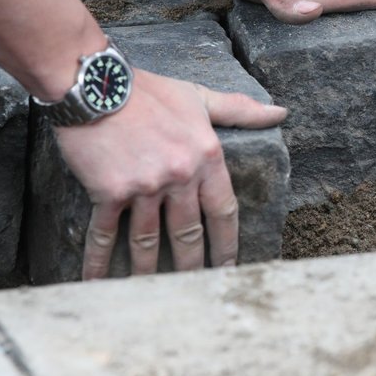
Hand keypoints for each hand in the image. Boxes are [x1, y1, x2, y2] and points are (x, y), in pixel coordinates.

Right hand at [54, 69, 287, 278]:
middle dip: (194, 264)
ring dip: (149, 271)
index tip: (229, 264)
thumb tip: (279, 113)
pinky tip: (98, 281)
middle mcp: (180, 176)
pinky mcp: (110, 192)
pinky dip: (100, 261)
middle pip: (190, 233)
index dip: (228, 243)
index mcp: (206, 156)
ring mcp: (145, 186)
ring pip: (150, 240)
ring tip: (151, 292)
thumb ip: (240, 110)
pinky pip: (106, 234)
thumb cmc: (149, 91)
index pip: (224, 210)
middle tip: (196, 288)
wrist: (96, 84)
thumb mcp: (199, 97)